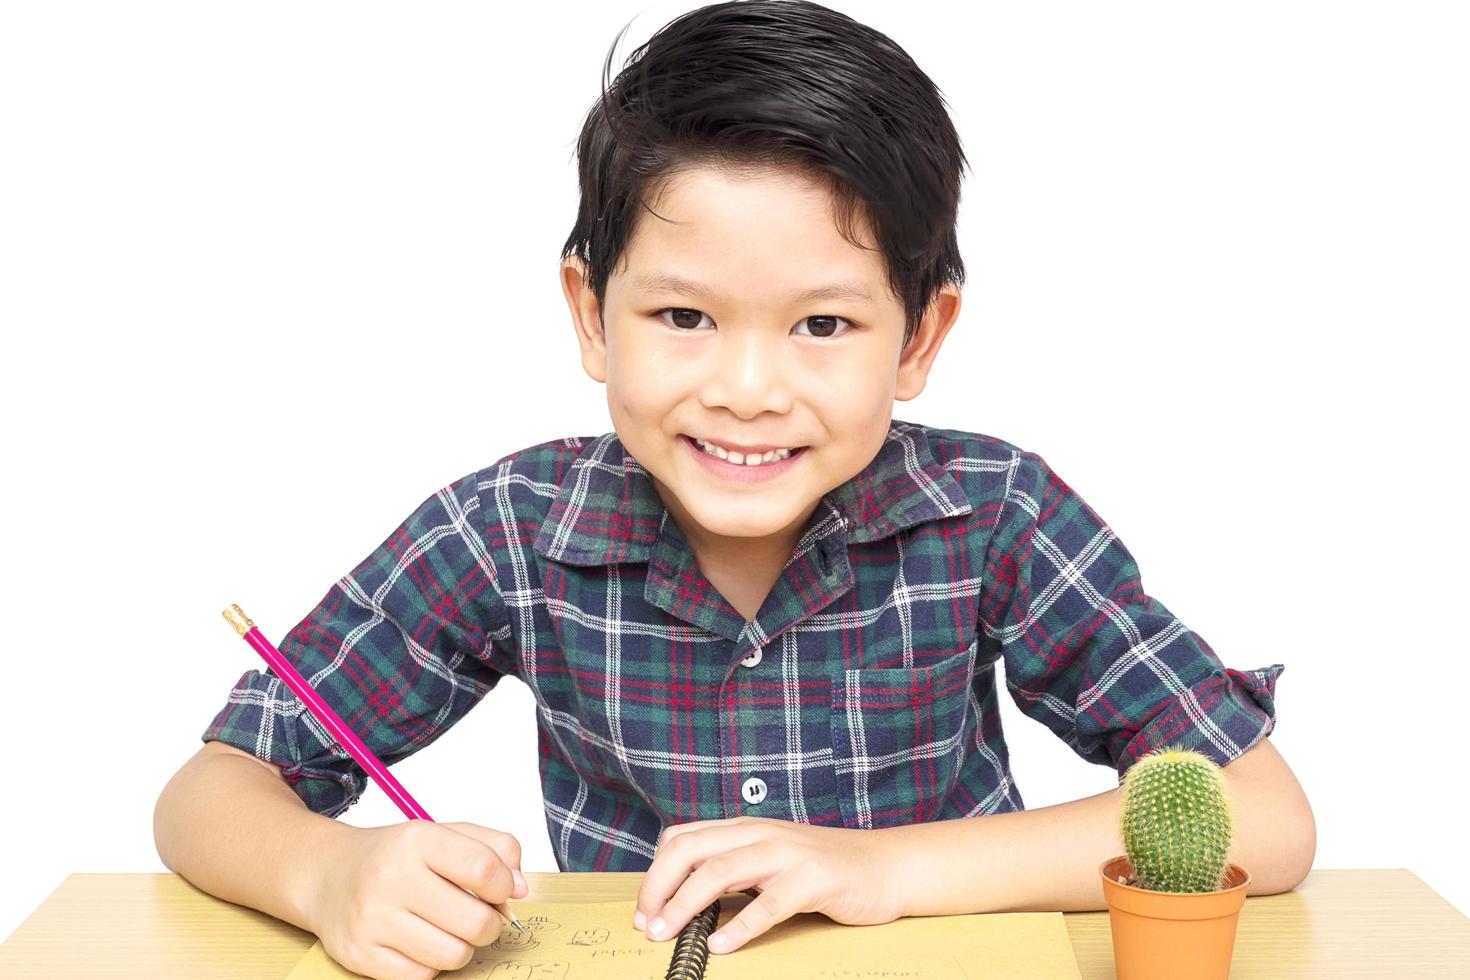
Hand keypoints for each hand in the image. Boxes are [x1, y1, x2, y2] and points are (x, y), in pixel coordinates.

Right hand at [304, 820, 529, 979]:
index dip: (504, 885)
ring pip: (453, 955)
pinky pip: (422, 976)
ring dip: (462, 947)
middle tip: (479, 917)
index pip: (484, 868)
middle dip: (489, 924)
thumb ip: (495, 849)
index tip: (500, 890)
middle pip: (475, 921)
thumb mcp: (445, 834)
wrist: (328, 875)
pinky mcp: (359, 954)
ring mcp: (372, 919)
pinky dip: (431, 964)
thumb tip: (521, 888)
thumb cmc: (397, 857)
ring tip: (449, 929)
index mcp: (417, 840)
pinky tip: (420, 942)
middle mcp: (391, 878)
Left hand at [633, 815, 906, 954]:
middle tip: (647, 924)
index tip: (644, 909)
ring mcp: (788, 853)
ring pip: (720, 871)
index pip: (683, 838)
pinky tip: (722, 946)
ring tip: (668, 933)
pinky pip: (769, 904)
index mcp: (746, 829)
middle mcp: (761, 834)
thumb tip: (683, 900)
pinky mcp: (814, 879)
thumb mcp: (770, 860)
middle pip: (692, 851)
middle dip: (659, 887)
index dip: (655, 873)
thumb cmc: (824, 869)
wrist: (886, 866)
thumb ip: (733, 869)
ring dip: (686, 905)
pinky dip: (740, 927)